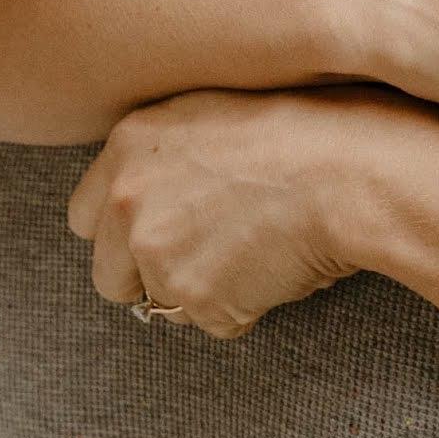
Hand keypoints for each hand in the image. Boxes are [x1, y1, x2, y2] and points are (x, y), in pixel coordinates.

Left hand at [69, 90, 426, 339]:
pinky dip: (244, 308)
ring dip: (202, 292)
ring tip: (258, 252)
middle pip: (108, 275)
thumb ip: (167, 155)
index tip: (160, 235)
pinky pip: (213, 322)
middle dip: (149, 278)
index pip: (85, 217)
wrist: (352, 172)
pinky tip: (277, 268)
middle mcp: (126, 199)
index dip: (124, 232)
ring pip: (163, 303)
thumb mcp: (215, 115)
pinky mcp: (194, 298)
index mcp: (129, 145)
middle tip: (207, 260)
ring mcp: (156, 252)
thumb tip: (157, 199)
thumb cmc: (307, 132)